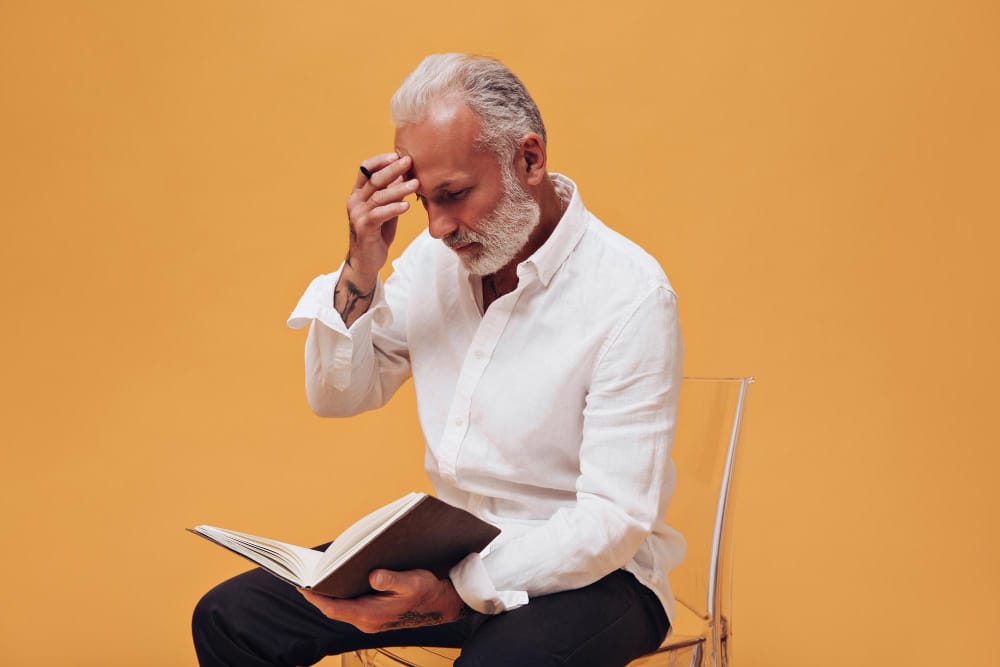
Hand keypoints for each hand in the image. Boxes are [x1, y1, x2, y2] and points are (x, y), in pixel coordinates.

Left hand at [300, 569, 469, 633]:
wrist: (440, 604)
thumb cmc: (426, 592)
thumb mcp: (412, 582)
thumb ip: (391, 580)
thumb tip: (373, 576)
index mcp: (371, 615)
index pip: (334, 609)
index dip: (316, 598)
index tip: (302, 586)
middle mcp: (367, 621)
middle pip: (334, 609)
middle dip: (319, 594)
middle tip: (304, 576)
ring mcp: (369, 619)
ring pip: (342, 608)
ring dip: (330, 594)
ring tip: (317, 575)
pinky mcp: (374, 615)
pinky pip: (351, 606)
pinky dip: (342, 594)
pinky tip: (340, 579)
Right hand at [344, 153, 419, 290]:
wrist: (366, 261)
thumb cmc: (378, 233)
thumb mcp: (386, 210)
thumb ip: (392, 194)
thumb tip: (406, 174)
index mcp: (358, 193)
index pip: (365, 169)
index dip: (380, 160)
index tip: (397, 154)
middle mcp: (355, 201)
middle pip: (374, 179)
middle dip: (392, 169)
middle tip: (409, 161)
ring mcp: (357, 214)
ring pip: (379, 197)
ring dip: (399, 189)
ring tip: (416, 184)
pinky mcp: (363, 228)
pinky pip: (379, 215)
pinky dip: (394, 209)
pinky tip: (407, 205)